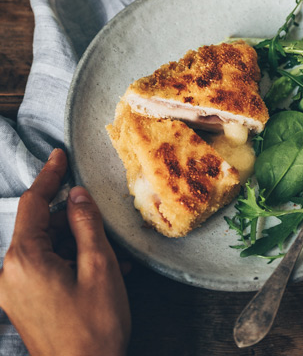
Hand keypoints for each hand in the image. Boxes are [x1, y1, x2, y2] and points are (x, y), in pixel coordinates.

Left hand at [0, 149, 130, 355]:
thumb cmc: (94, 326)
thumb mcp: (99, 267)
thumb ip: (86, 224)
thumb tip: (77, 195)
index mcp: (25, 259)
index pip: (34, 203)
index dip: (50, 176)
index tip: (60, 155)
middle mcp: (11, 272)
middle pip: (43, 227)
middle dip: (75, 223)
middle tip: (107, 231)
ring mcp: (15, 289)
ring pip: (48, 248)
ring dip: (79, 246)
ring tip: (114, 261)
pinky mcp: (24, 301)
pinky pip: (46, 267)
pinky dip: (72, 263)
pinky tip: (101, 273)